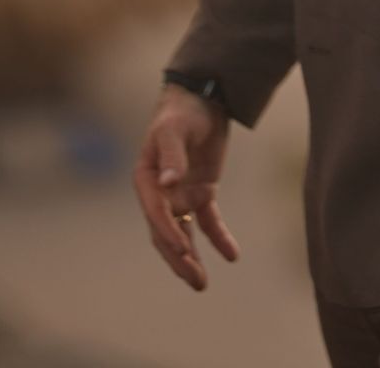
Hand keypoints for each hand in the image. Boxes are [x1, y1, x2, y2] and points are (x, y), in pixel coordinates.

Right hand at [133, 86, 238, 291]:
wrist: (204, 96)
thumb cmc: (182, 110)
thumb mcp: (175, 129)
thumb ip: (172, 155)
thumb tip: (168, 184)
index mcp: (147, 178)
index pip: (155, 212)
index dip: (167, 231)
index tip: (183, 250)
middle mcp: (161, 192)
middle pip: (166, 232)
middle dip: (178, 259)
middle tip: (195, 281)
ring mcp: (181, 194)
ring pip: (185, 233)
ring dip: (192, 258)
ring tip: (202, 283)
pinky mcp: (202, 192)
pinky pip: (209, 221)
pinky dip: (219, 238)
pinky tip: (232, 255)